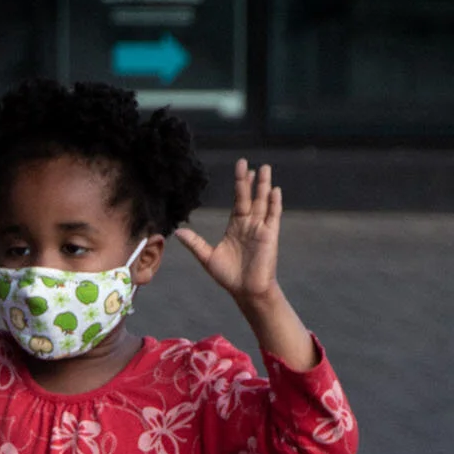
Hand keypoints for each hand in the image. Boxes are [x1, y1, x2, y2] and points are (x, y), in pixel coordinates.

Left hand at [173, 159, 282, 303]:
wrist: (246, 291)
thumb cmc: (229, 276)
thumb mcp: (208, 258)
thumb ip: (195, 243)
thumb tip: (178, 232)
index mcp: (236, 226)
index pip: (238, 200)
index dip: (239, 185)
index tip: (241, 169)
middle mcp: (249, 224)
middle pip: (249, 197)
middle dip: (248, 180)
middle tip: (246, 162)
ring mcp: (261, 228)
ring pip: (263, 202)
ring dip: (264, 186)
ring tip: (265, 168)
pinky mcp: (270, 235)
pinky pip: (273, 216)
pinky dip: (274, 203)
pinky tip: (275, 190)